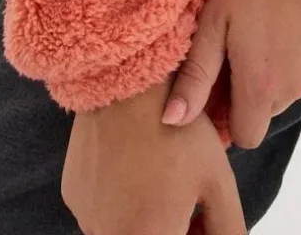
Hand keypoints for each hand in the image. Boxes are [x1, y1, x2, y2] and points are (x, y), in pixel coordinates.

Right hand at [62, 72, 245, 234]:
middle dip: (171, 229)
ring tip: (156, 175)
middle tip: (184, 199)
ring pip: (123, 230)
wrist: (127, 82)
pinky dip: (119, 200)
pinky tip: (131, 166)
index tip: (200, 217)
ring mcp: (86, 216)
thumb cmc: (178, 130)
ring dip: (143, 219)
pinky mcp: (72, 195)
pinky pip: (100, 212)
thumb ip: (229, 230)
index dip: (194, 234)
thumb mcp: (219, 182)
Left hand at [161, 0, 300, 149]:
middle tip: (246, 40)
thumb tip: (172, 122)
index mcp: (262, 86)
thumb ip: (195, 75)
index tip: (224, 86)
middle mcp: (299, 88)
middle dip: (257, 85)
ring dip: (285, 66)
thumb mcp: (214, 19)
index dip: (231, 116)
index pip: (247, 135)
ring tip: (275, 22)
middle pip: (271, 107)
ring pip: (298, 84)